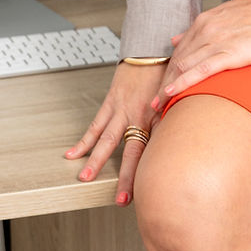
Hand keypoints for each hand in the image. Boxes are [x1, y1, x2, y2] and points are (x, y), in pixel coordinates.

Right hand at [64, 62, 166, 205]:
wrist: (152, 50)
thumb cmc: (167, 76)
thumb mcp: (177, 101)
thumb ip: (174, 122)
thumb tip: (178, 145)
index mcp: (159, 119)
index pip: (155, 153)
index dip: (152, 174)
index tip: (150, 196)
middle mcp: (139, 117)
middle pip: (132, 152)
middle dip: (127, 177)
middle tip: (121, 200)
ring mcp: (123, 111)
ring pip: (107, 140)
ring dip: (96, 160)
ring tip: (85, 177)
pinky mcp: (110, 103)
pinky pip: (95, 124)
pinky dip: (84, 139)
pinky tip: (73, 153)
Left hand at [156, 0, 250, 104]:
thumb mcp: (226, 14)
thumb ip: (201, 27)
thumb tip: (176, 37)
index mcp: (205, 21)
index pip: (180, 50)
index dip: (168, 70)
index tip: (161, 87)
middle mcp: (205, 29)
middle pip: (178, 61)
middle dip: (163, 83)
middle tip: (152, 104)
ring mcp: (216, 41)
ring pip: (184, 67)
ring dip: (168, 88)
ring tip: (157, 106)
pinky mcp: (230, 53)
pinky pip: (201, 70)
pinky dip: (183, 82)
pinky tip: (172, 94)